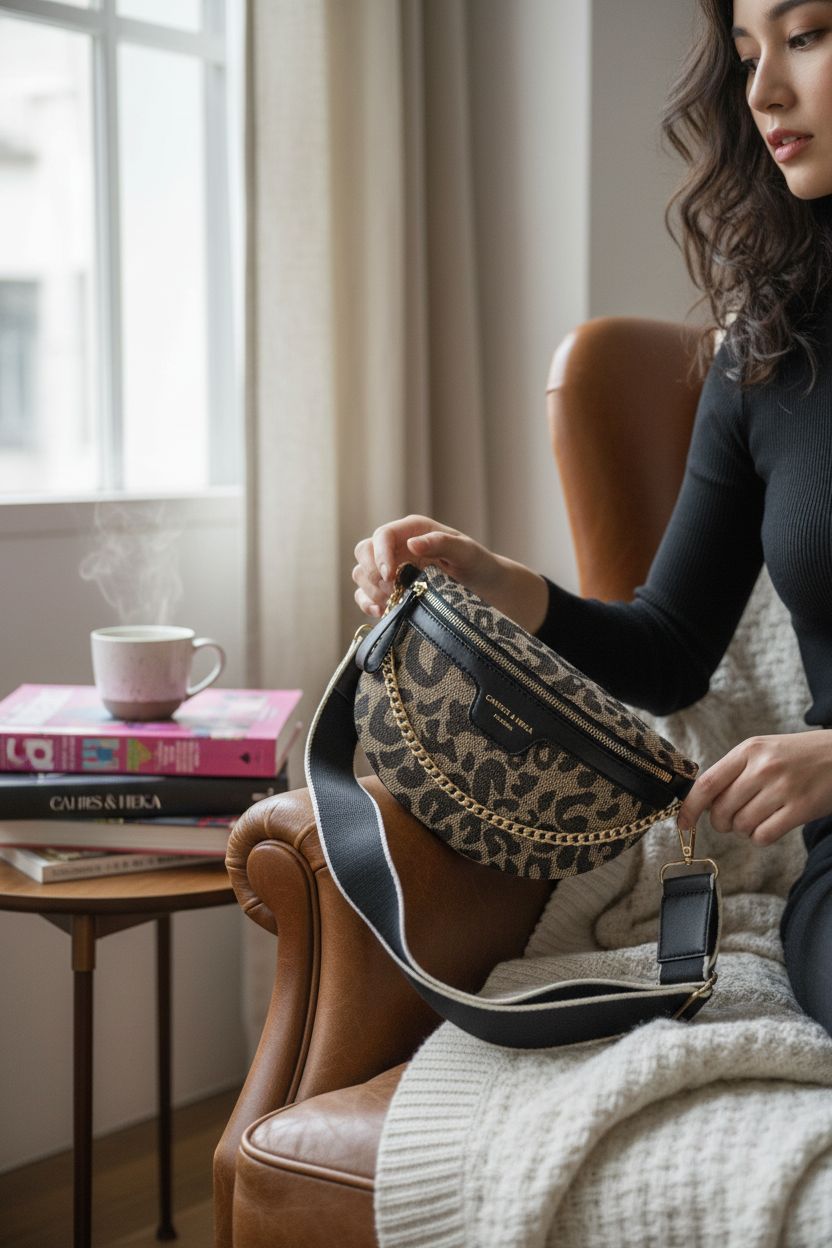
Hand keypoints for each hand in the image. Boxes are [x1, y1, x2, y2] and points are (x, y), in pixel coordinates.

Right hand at [351, 514, 548, 631]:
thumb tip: (413, 543)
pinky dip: (367, 603)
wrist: (485, 590)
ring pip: (362, 574)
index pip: (383, 536)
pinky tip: (382, 611)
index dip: (380, 554)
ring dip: (371, 589)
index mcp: (413, 530)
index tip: (390, 576)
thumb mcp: (467, 552)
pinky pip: (365, 594)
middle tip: (393, 590)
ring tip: (393, 601)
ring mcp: (391, 569)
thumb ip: (441, 542)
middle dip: (373, 572)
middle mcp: (398, 547)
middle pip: (364, 552)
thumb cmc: (479, 565)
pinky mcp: (389, 590)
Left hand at [677, 730, 831, 845]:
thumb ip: (734, 771)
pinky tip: (771, 825)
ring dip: (744, 830)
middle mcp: (763, 767)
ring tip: (759, 817)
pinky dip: (761, 837)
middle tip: (732, 820)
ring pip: (742, 825)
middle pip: (721, 810)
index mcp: (749, 750)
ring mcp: (783, 788)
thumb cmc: (798, 756)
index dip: (690, 808)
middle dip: (721, 823)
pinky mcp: (800, 808)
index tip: (682, 823)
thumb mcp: (764, 751)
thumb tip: (702, 802)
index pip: (707, 783)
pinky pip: (763, 835)